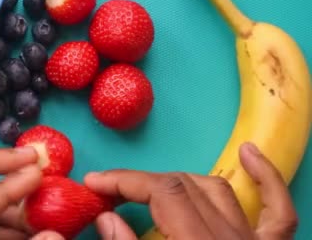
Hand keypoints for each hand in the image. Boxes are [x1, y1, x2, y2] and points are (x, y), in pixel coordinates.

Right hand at [77, 142, 297, 239]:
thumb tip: (108, 217)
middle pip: (183, 186)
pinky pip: (278, 213)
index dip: (123, 180)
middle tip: (109, 193)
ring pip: (219, 192)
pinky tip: (248, 156)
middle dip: (140, 183)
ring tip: (148, 185)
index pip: (162, 192)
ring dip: (180, 181)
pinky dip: (266, 180)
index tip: (94, 183)